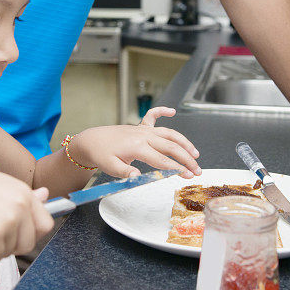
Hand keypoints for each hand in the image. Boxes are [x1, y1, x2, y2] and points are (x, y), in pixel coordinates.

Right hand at [0, 168, 53, 263]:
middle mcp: (21, 204)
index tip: (13, 234)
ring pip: (12, 251)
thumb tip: (47, 194)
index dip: (30, 234)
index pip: (45, 222)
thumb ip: (21, 196)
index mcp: (23, 190)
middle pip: (30, 242)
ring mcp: (10, 219)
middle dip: (13, 246)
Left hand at [70, 107, 200, 178]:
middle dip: (186, 159)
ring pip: (169, 133)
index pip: (161, 159)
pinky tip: (172, 111)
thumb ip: (124, 172)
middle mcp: (143, 136)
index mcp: (137, 147)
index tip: (188, 175)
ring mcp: (143, 130)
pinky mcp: (140, 127)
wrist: (92, 141)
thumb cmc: (101, 155)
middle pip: (170, 147)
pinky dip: (162, 111)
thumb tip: (136, 178)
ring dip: (184, 142)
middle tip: (197, 170)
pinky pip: (153, 115)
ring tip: (195, 154)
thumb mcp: (110, 167)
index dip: (177, 168)